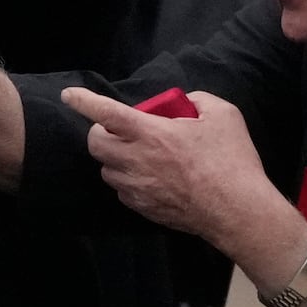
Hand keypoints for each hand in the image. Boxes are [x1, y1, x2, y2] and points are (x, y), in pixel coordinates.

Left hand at [59, 87, 270, 241]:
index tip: (69, 95)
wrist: (237, 211)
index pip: (106, 113)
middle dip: (101, 132)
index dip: (84, 101)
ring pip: (106, 169)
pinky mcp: (142, 208)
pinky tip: (150, 177)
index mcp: (151, 134)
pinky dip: (128, 180)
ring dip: (115, 158)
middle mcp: (135, 160)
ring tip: (140, 155)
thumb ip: (198, 100)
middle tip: (121, 130)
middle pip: (95, 144)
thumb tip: (185, 103)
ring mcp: (136, 187)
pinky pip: (122, 190)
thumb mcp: (223, 115)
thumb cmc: (231, 161)